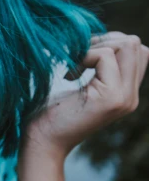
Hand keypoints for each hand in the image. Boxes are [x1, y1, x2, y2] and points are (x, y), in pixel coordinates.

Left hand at [24, 31, 148, 158]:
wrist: (43, 143)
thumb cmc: (53, 113)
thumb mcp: (84, 86)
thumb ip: (102, 67)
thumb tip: (105, 36)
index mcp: (126, 93)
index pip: (138, 50)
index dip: (109, 43)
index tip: (83, 58)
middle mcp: (131, 96)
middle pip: (134, 44)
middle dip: (103, 41)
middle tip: (78, 59)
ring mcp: (124, 98)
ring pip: (126, 45)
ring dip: (94, 47)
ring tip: (74, 67)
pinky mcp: (111, 98)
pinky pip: (106, 56)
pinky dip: (85, 56)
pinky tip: (69, 76)